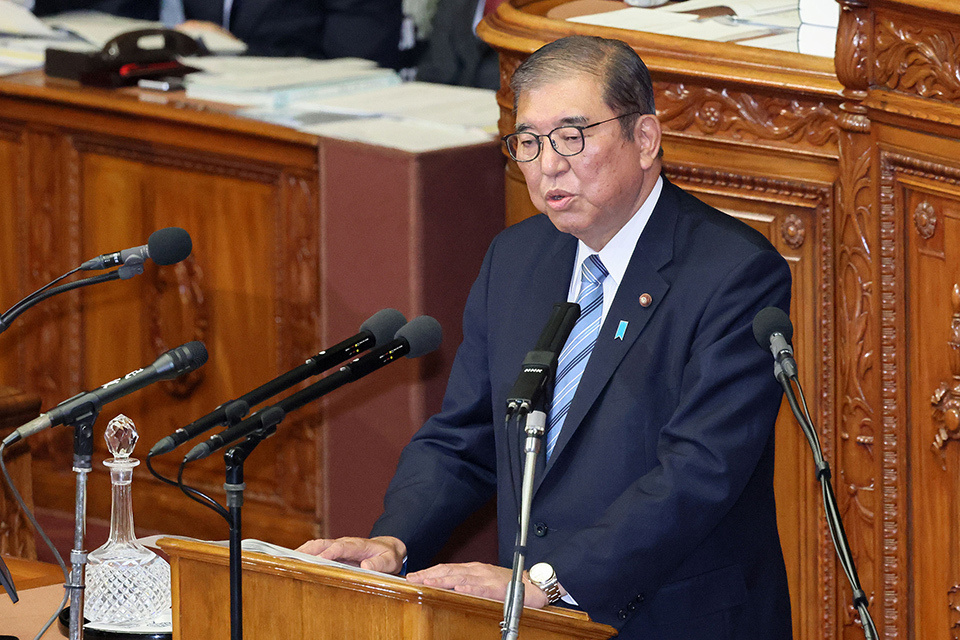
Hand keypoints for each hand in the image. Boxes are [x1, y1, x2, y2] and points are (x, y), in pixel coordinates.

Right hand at [296, 536, 405, 573]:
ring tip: (288, 559)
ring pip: (317, 545)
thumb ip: (380, 564)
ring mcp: (338, 546)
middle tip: (293, 558)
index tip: (319, 559)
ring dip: (303, 551)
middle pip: (324, 543)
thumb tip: (366, 565)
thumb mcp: (389, 561)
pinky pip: (317, 550)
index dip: (329, 553)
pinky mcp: (334, 551)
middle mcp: (345, 543)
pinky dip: (305, 553)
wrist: (388, 548)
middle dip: (309, 550)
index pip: (341, 547)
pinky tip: (294, 560)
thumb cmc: (388, 556)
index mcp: (358, 545)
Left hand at [406, 562, 549, 607]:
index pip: (447, 568)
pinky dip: (469, 588)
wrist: (534, 585)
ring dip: (443, 580)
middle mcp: (479, 571)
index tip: (414, 577)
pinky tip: (458, 589)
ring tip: (428, 583)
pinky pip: (482, 588)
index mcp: (474, 569)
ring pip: (462, 578)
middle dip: (430, 575)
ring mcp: (488, 578)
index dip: (429, 572)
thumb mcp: (484, 581)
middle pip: (450, 571)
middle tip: (413, 580)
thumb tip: (447, 586)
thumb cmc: (509, 583)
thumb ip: (468, 582)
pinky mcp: (499, 588)